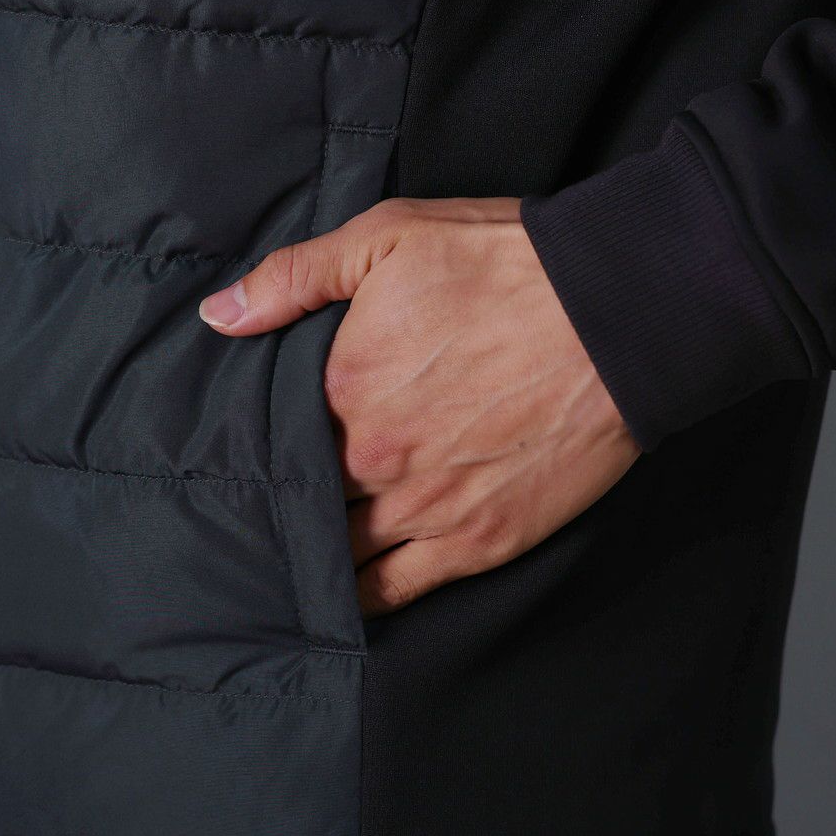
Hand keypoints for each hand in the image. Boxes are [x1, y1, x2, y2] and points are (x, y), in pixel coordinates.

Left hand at [199, 197, 640, 615]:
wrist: (619, 314)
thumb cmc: (506, 267)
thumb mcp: (390, 237)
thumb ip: (294, 278)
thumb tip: (216, 316)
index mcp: (342, 388)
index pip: (270, 439)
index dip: (258, 447)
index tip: (253, 450)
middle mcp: (374, 459)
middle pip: (301, 501)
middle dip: (280, 504)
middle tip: (262, 510)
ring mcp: (426, 508)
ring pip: (339, 554)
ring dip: (312, 555)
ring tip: (291, 557)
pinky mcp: (479, 542)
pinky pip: (396, 590)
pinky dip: (360, 598)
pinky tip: (339, 597)